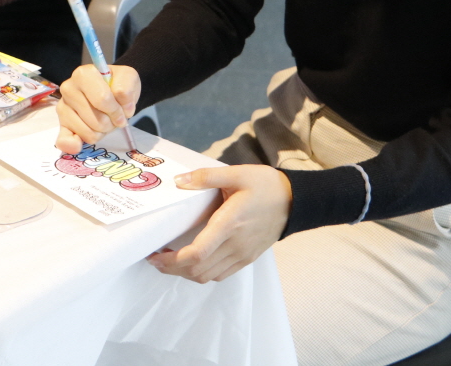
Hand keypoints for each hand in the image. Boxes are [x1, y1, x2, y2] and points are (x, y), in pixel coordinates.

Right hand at [55, 64, 139, 153]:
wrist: (110, 90)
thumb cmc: (116, 84)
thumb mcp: (128, 78)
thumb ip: (127, 88)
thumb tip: (122, 105)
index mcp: (83, 74)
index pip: (102, 99)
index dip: (116, 110)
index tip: (124, 111)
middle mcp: (68, 89)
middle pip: (96, 120)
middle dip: (110, 122)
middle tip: (113, 116)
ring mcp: (63, 107)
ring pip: (88, 133)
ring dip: (102, 131)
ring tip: (103, 119)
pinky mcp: (61, 124)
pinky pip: (65, 141)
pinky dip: (74, 145)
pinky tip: (79, 143)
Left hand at [147, 165, 291, 282]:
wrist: (295, 200)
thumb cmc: (266, 185)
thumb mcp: (237, 173)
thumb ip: (206, 177)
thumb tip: (179, 181)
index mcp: (229, 224)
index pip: (197, 254)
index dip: (172, 261)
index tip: (155, 255)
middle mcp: (235, 245)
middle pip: (197, 270)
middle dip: (172, 269)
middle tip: (156, 258)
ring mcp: (242, 255)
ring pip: (208, 276)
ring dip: (185, 273)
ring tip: (170, 261)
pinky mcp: (247, 258)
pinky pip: (220, 275)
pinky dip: (202, 273)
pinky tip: (193, 262)